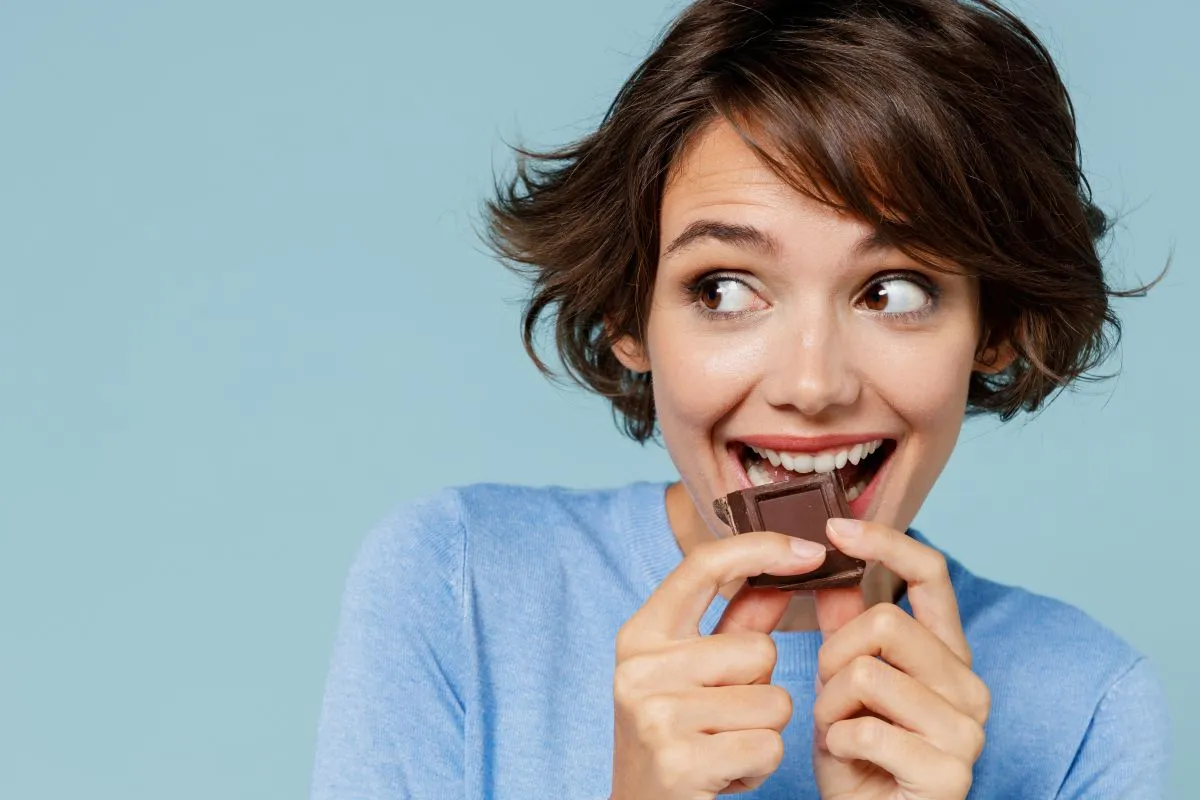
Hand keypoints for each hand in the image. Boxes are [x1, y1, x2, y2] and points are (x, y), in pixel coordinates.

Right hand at [610, 531, 827, 799]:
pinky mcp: (680, 761)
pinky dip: (760, 766)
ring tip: (724, 747)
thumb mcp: (697, 676)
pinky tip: (726, 775)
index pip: (702, 567)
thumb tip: (790, 568)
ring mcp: (656, 715)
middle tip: (723, 720)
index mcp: (640, 636)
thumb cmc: (679, 741)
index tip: (813, 549)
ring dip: (764, 730)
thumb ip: (738, 623)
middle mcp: (639, 669)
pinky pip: (769, 744)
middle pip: (758, 649)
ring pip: (773, 700)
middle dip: (761, 687)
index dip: (761, 549)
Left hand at [811, 519, 990, 799]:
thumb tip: (833, 565)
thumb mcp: (846, 684)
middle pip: (883, 621)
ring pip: (866, 673)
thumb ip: (848, 628)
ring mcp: (967, 730)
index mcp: (947, 655)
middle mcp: (969, 686)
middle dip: (833, 655)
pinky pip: (864, 729)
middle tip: (832, 695)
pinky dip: (838, 745)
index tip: (835, 529)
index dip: (885, 541)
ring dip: (831, 706)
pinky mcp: (950, 773)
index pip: (931, 573)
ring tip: (840, 732)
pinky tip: (852, 761)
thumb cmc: (862, 759)